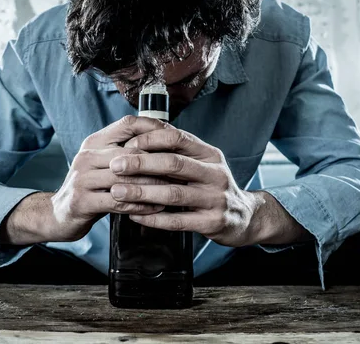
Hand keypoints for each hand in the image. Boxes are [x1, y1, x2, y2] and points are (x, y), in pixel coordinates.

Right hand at [1, 115, 175, 244]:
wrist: (58, 214)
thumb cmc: (91, 187)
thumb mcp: (104, 163)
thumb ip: (127, 152)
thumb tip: (165, 140)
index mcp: (95, 142)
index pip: (128, 124)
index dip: (154, 127)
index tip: (176, 137)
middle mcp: (87, 156)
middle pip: (132, 153)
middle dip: (159, 162)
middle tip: (182, 170)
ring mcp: (83, 178)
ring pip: (127, 178)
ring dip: (154, 186)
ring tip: (173, 190)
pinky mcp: (82, 201)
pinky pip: (119, 202)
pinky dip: (141, 206)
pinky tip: (156, 208)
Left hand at [107, 126, 263, 246]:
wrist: (245, 218)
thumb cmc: (213, 187)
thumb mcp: (203, 164)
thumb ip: (178, 152)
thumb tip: (139, 135)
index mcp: (210, 154)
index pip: (178, 138)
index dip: (150, 139)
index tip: (126, 145)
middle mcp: (215, 173)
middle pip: (174, 163)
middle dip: (141, 164)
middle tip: (115, 165)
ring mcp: (216, 199)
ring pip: (174, 193)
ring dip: (142, 193)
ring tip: (117, 192)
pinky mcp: (212, 223)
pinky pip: (178, 221)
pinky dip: (153, 218)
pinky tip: (135, 215)